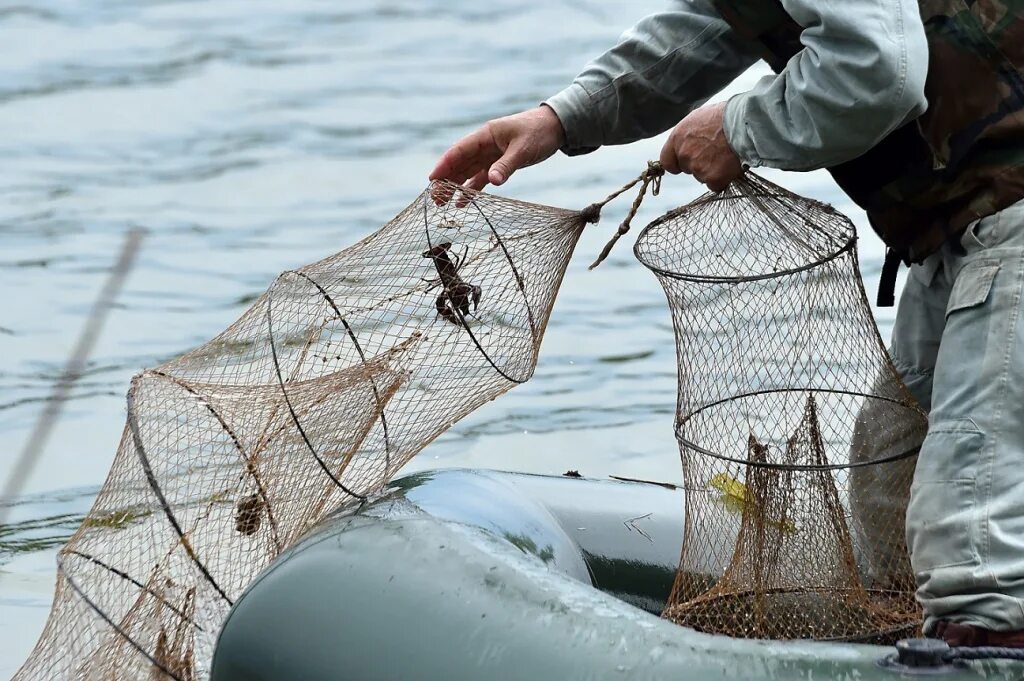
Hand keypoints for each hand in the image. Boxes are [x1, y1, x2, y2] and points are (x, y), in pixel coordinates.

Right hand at [429, 106, 564, 193]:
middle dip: (445, 180)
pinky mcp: (499, 163)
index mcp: (486, 136)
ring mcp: (491, 155)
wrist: (556, 127)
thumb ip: (506, 165)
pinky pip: (481, 177)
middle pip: (459, 163)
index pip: (459, 151)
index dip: (444, 165)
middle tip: (435, 199)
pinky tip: (463, 202)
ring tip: (444, 204)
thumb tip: (492, 181)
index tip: (432, 180)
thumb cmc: (539, 132)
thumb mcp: (523, 149)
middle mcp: (484, 145)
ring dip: (455, 186)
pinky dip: (472, 189)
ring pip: (467, 171)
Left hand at [659, 102, 743, 191]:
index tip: (682, 164)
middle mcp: (684, 154)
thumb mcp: (698, 118)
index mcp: (678, 138)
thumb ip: (688, 135)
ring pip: (701, 177)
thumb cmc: (724, 116)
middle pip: (687, 168)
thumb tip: (688, 142)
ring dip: (712, 171)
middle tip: (715, 152)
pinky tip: (731, 165)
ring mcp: (697, 168)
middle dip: (699, 164)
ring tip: (726, 155)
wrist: (744, 123)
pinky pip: (715, 185)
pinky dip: (723, 179)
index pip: (666, 161)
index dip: (676, 163)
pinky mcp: (712, 178)